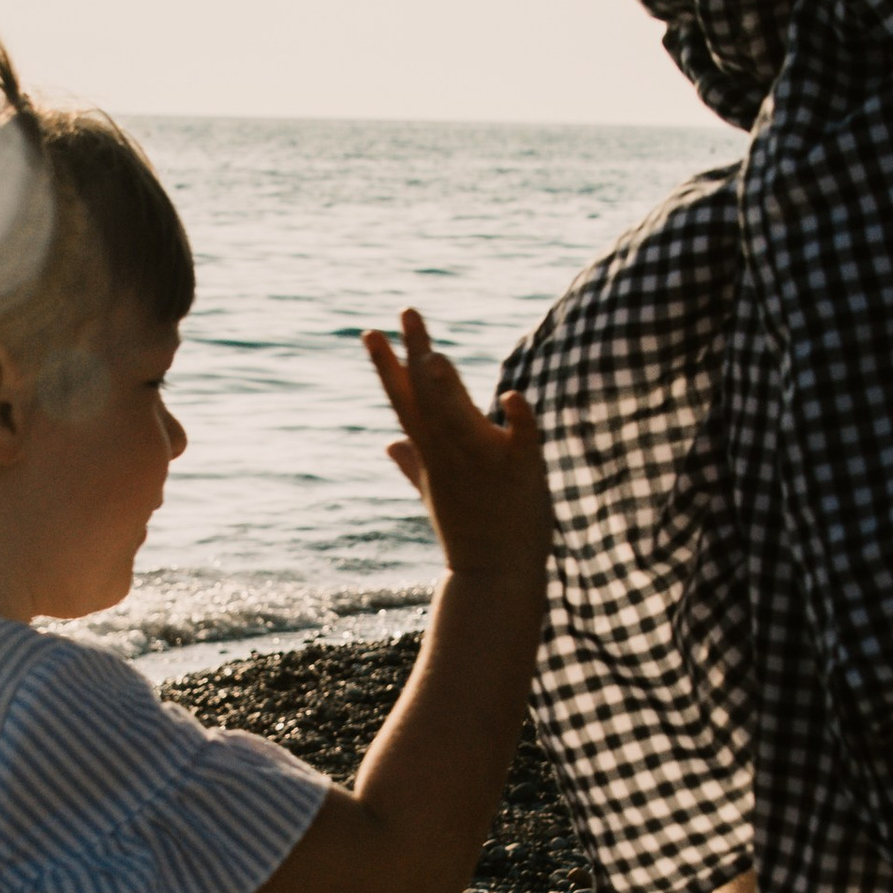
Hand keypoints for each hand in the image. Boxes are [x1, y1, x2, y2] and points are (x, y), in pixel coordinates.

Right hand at [364, 309, 548, 582]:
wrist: (494, 580)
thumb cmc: (469, 536)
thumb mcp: (435, 494)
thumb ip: (414, 464)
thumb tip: (391, 443)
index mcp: (432, 455)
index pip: (403, 402)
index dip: (388, 367)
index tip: (371, 332)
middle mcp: (452, 454)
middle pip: (428, 398)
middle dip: (415, 355)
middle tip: (407, 312)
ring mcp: (484, 463)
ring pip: (460, 417)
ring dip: (446, 387)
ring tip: (434, 354)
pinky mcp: (521, 474)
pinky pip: (521, 441)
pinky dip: (518, 420)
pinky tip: (513, 396)